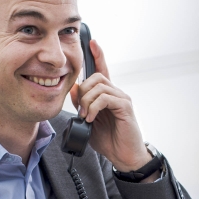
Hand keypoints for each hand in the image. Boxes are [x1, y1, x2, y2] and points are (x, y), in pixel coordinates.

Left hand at [70, 39, 152, 172]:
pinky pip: (105, 98)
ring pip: (99, 86)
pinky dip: (94, 107)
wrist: (124, 156)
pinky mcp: (125, 107)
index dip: (98, 55)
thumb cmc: (109, 140)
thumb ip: (82, 105)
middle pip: (96, 77)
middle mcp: (116, 93)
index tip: (92, 42)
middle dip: (83, 92)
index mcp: (108, 96)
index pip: (103, 70)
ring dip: (87, 102)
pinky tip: (91, 118)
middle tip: (81, 110)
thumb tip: (73, 89)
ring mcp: (122, 99)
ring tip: (86, 117)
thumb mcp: (89, 121)